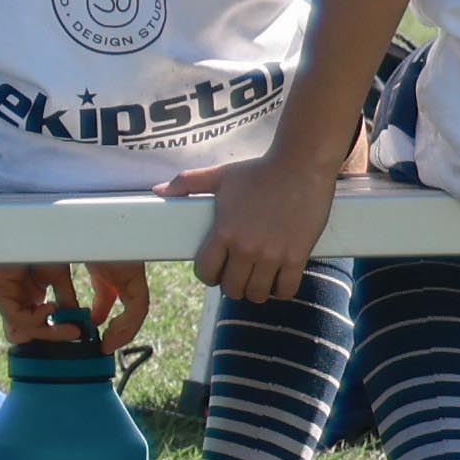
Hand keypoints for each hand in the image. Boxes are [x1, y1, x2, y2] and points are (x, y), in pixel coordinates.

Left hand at [192, 154, 345, 307]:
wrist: (301, 165)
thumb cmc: (259, 170)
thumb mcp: (219, 175)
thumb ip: (187, 183)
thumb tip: (158, 190)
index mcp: (224, 231)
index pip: (206, 272)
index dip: (208, 275)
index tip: (215, 270)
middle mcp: (246, 248)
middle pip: (232, 289)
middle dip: (232, 285)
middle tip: (238, 274)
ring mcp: (272, 255)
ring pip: (257, 294)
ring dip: (255, 290)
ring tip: (257, 278)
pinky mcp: (296, 256)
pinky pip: (286, 290)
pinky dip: (281, 290)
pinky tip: (278, 279)